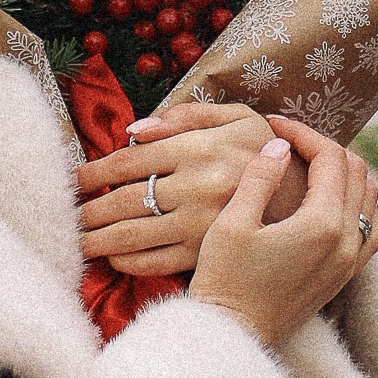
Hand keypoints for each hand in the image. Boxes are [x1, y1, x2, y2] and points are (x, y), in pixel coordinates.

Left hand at [76, 100, 301, 277]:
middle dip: (88, 210)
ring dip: (97, 240)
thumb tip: (134, 129)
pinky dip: (128, 262)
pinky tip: (113, 259)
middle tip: (66, 216)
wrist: (311, 200)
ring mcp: (200, 223)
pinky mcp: (207, 253)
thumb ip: (186, 115)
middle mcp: (196, 186)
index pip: (129, 160)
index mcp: (199, 148)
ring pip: (132, 234)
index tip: (73, 180)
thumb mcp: (238, 117)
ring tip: (76, 242)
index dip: (94, 171)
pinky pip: (155, 262)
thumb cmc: (266, 151)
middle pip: (123, 199)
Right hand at [188, 120, 377, 350]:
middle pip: (356, 171)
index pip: (330, 158)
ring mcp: (351, 260)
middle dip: (324, 148)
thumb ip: (260, 178)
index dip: (303, 133)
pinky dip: (357, 203)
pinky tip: (331, 200)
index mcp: (323, 224)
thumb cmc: (225, 281)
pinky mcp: (346, 275)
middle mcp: (348, 241)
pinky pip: (370, 227)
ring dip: (344, 173)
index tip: (274, 124)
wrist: (235, 336)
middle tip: (289, 141)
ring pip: (370, 197)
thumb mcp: (233, 223)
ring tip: (308, 165)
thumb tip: (278, 145)